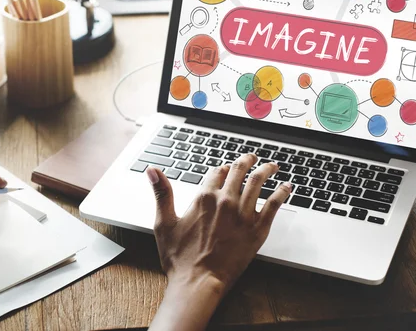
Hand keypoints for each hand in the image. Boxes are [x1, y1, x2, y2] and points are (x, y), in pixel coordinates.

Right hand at [147, 154, 291, 330]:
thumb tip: (152, 170)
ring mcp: (243, 215)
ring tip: (272, 166)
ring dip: (266, 170)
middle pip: (239, 171)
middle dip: (246, 161)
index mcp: (204, 198)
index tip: (225, 168)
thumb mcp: (164, 222)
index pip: (216, 172)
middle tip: (251, 158)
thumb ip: (162, 193)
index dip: (221, 168)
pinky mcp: (257, 229)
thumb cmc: (179, 258)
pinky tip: (287, 187)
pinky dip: (282, 192)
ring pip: (258, 182)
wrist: (198, 282)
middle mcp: (225, 201)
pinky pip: (274, 205)